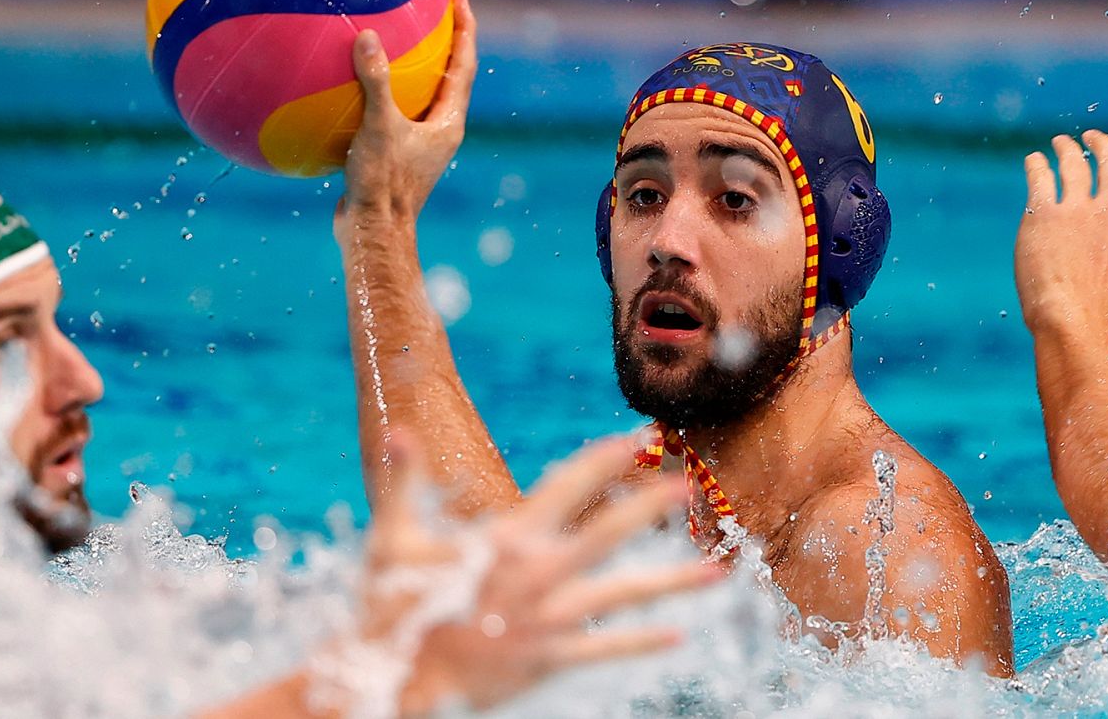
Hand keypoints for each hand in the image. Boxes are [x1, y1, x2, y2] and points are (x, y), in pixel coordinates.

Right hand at [334, 435, 714, 715]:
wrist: (397, 677)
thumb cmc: (391, 606)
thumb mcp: (393, 538)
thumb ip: (404, 482)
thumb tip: (398, 432)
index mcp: (506, 538)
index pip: (568, 485)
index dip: (604, 459)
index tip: (636, 440)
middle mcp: (537, 573)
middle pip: (609, 532)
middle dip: (651, 506)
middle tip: (688, 485)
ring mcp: (548, 618)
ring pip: (623, 594)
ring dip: (673, 581)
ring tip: (716, 572)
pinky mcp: (549, 658)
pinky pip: (605, 648)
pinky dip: (641, 641)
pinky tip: (676, 635)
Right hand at [335, 0, 476, 226]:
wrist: (371, 232)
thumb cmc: (383, 182)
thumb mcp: (378, 126)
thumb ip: (375, 81)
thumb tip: (369, 37)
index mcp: (448, 123)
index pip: (464, 66)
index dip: (465, 30)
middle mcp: (439, 132)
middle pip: (448, 77)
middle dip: (444, 42)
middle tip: (433, 9)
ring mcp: (417, 145)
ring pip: (419, 97)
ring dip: (411, 68)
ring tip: (393, 38)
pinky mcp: (394, 156)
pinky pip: (388, 115)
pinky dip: (376, 94)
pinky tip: (347, 84)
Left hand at [1015, 130, 1107, 338]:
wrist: (1077, 321)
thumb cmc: (1106, 322)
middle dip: (1104, 147)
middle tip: (1093, 137)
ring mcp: (1078, 212)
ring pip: (1076, 165)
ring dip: (1068, 149)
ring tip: (1060, 142)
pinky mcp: (1045, 215)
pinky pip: (1041, 178)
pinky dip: (1037, 165)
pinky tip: (1032, 160)